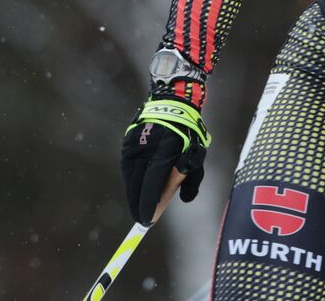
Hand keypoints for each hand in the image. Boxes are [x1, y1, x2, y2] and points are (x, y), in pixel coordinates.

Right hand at [120, 97, 210, 223]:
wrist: (173, 105)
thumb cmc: (189, 134)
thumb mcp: (197, 154)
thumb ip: (191, 178)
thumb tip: (186, 200)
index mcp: (165, 149)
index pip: (152, 182)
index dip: (148, 202)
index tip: (147, 219)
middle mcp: (146, 147)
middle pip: (137, 183)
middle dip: (138, 204)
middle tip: (141, 219)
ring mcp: (134, 144)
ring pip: (130, 177)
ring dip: (133, 194)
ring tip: (138, 209)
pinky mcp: (127, 143)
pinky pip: (128, 168)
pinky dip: (132, 180)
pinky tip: (136, 190)